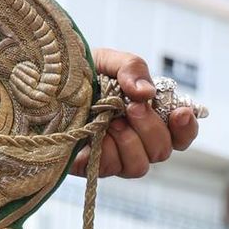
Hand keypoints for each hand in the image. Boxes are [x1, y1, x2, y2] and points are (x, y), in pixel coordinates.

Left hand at [82, 49, 201, 180]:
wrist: (41, 86)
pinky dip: (107, 151)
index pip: (181, 133)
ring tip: (111, 121)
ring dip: (130, 142)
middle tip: (131, 108)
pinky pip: (112, 168)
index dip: (186, 128)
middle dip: (151, 129)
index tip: (180, 113)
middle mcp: (136, 140)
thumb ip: (132, 68)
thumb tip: (146, 93)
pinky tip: (96, 133)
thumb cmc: (80, 73)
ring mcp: (115, 156)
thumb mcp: (109, 61)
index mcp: (149, 114)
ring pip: (140, 167)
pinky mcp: (92, 166)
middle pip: (162, 151)